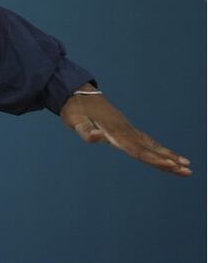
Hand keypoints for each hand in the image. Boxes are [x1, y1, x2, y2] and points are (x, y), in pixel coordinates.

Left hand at [60, 84, 191, 176]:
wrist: (75, 91)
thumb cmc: (74, 109)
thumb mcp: (75, 121)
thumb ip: (86, 131)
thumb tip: (99, 137)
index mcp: (115, 132)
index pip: (138, 150)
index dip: (154, 159)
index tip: (171, 166)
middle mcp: (125, 130)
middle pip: (150, 149)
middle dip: (169, 161)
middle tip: (189, 171)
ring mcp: (126, 128)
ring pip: (151, 144)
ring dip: (168, 155)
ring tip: (187, 165)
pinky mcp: (124, 127)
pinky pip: (146, 140)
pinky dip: (158, 148)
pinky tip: (166, 154)